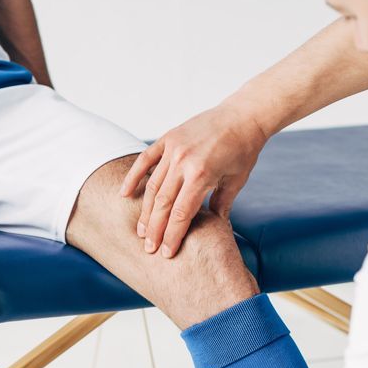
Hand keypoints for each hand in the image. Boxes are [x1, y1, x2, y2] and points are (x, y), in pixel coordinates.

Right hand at [121, 102, 269, 258]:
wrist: (243, 115)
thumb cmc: (243, 149)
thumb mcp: (236, 180)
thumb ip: (221, 204)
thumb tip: (216, 228)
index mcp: (202, 175)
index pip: (181, 213)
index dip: (173, 235)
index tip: (166, 252)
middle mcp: (184, 162)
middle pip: (163, 204)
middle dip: (155, 229)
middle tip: (149, 248)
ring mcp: (173, 149)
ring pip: (152, 186)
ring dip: (145, 210)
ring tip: (142, 230)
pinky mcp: (168, 139)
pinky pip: (145, 160)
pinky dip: (133, 176)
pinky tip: (124, 194)